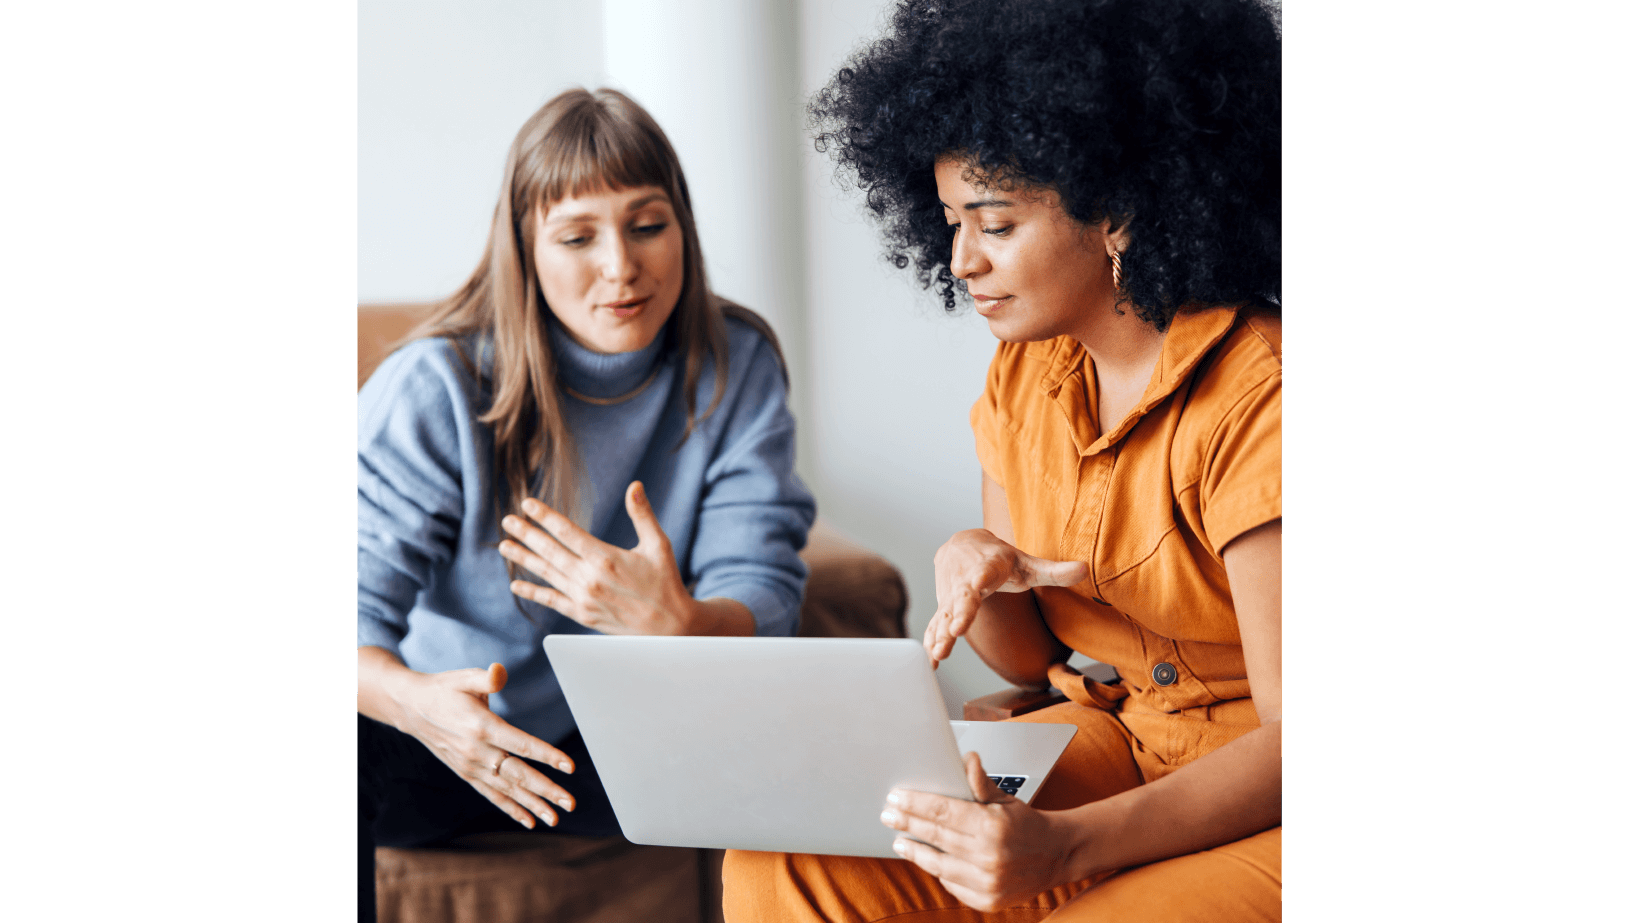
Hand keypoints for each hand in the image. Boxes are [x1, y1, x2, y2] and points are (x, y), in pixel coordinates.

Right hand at [383, 661, 577, 829]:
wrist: (411, 708)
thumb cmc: (445, 690)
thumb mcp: (465, 678)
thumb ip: (487, 678)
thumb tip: (500, 671)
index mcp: (482, 727)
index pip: (521, 745)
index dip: (547, 756)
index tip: (570, 766)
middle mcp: (477, 751)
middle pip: (517, 774)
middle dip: (546, 790)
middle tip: (570, 803)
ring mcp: (470, 766)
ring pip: (506, 790)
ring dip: (532, 805)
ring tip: (555, 819)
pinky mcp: (466, 773)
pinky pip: (491, 794)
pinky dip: (510, 808)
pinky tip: (529, 821)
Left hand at [499, 481, 697, 634]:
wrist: (670, 627)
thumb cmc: (666, 583)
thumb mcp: (658, 545)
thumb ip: (642, 515)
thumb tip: (635, 486)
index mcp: (606, 558)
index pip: (567, 532)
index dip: (545, 516)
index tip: (527, 504)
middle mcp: (590, 578)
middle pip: (550, 551)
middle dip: (527, 534)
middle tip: (508, 520)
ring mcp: (584, 598)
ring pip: (547, 574)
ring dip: (524, 558)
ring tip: (504, 545)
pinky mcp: (583, 615)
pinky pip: (552, 601)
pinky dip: (533, 592)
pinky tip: (516, 585)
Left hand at [881, 752, 1075, 911]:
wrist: (1057, 855)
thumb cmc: (1027, 824)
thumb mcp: (1005, 798)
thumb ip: (980, 782)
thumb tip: (966, 760)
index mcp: (992, 826)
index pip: (942, 812)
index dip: (914, 804)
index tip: (895, 798)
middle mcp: (989, 856)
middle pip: (935, 836)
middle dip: (907, 823)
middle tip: (888, 814)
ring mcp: (988, 882)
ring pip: (938, 864)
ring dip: (915, 851)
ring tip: (899, 841)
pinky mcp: (988, 901)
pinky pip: (952, 884)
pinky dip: (939, 870)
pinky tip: (928, 858)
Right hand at [925, 529, 1086, 667]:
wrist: (963, 544)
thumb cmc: (999, 559)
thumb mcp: (1027, 563)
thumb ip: (1054, 571)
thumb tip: (1085, 569)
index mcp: (985, 568)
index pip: (980, 579)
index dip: (975, 590)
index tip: (970, 599)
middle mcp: (964, 581)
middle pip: (959, 599)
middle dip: (955, 616)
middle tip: (953, 632)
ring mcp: (951, 595)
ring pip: (944, 615)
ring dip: (940, 634)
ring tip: (938, 654)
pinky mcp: (944, 607)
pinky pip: (936, 624)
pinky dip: (932, 639)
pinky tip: (930, 661)